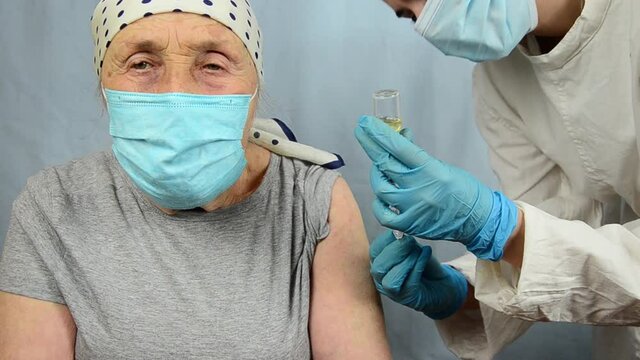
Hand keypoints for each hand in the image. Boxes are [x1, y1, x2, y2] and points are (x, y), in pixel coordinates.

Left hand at [355, 115, 518, 260]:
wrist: (478, 220)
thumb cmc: (463, 190)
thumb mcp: (442, 166)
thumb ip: (418, 156)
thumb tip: (400, 138)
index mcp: (431, 170)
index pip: (399, 148)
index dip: (379, 134)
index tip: (366, 123)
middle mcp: (420, 189)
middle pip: (386, 164)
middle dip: (371, 145)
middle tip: (361, 131)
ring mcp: (412, 209)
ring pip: (381, 187)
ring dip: (377, 174)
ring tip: (380, 168)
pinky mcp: (409, 225)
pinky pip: (382, 213)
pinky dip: (378, 202)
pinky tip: (382, 194)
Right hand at [370, 231, 467, 319]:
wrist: (442, 284)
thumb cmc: (425, 265)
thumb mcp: (413, 249)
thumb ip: (404, 243)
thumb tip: (399, 233)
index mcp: (379, 264)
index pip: (374, 252)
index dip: (385, 240)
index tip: (400, 232)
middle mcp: (381, 280)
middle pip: (378, 267)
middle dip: (395, 251)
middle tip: (410, 241)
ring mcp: (393, 293)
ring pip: (390, 281)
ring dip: (406, 262)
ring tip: (418, 251)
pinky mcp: (408, 299)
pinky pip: (410, 284)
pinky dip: (418, 266)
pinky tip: (426, 253)